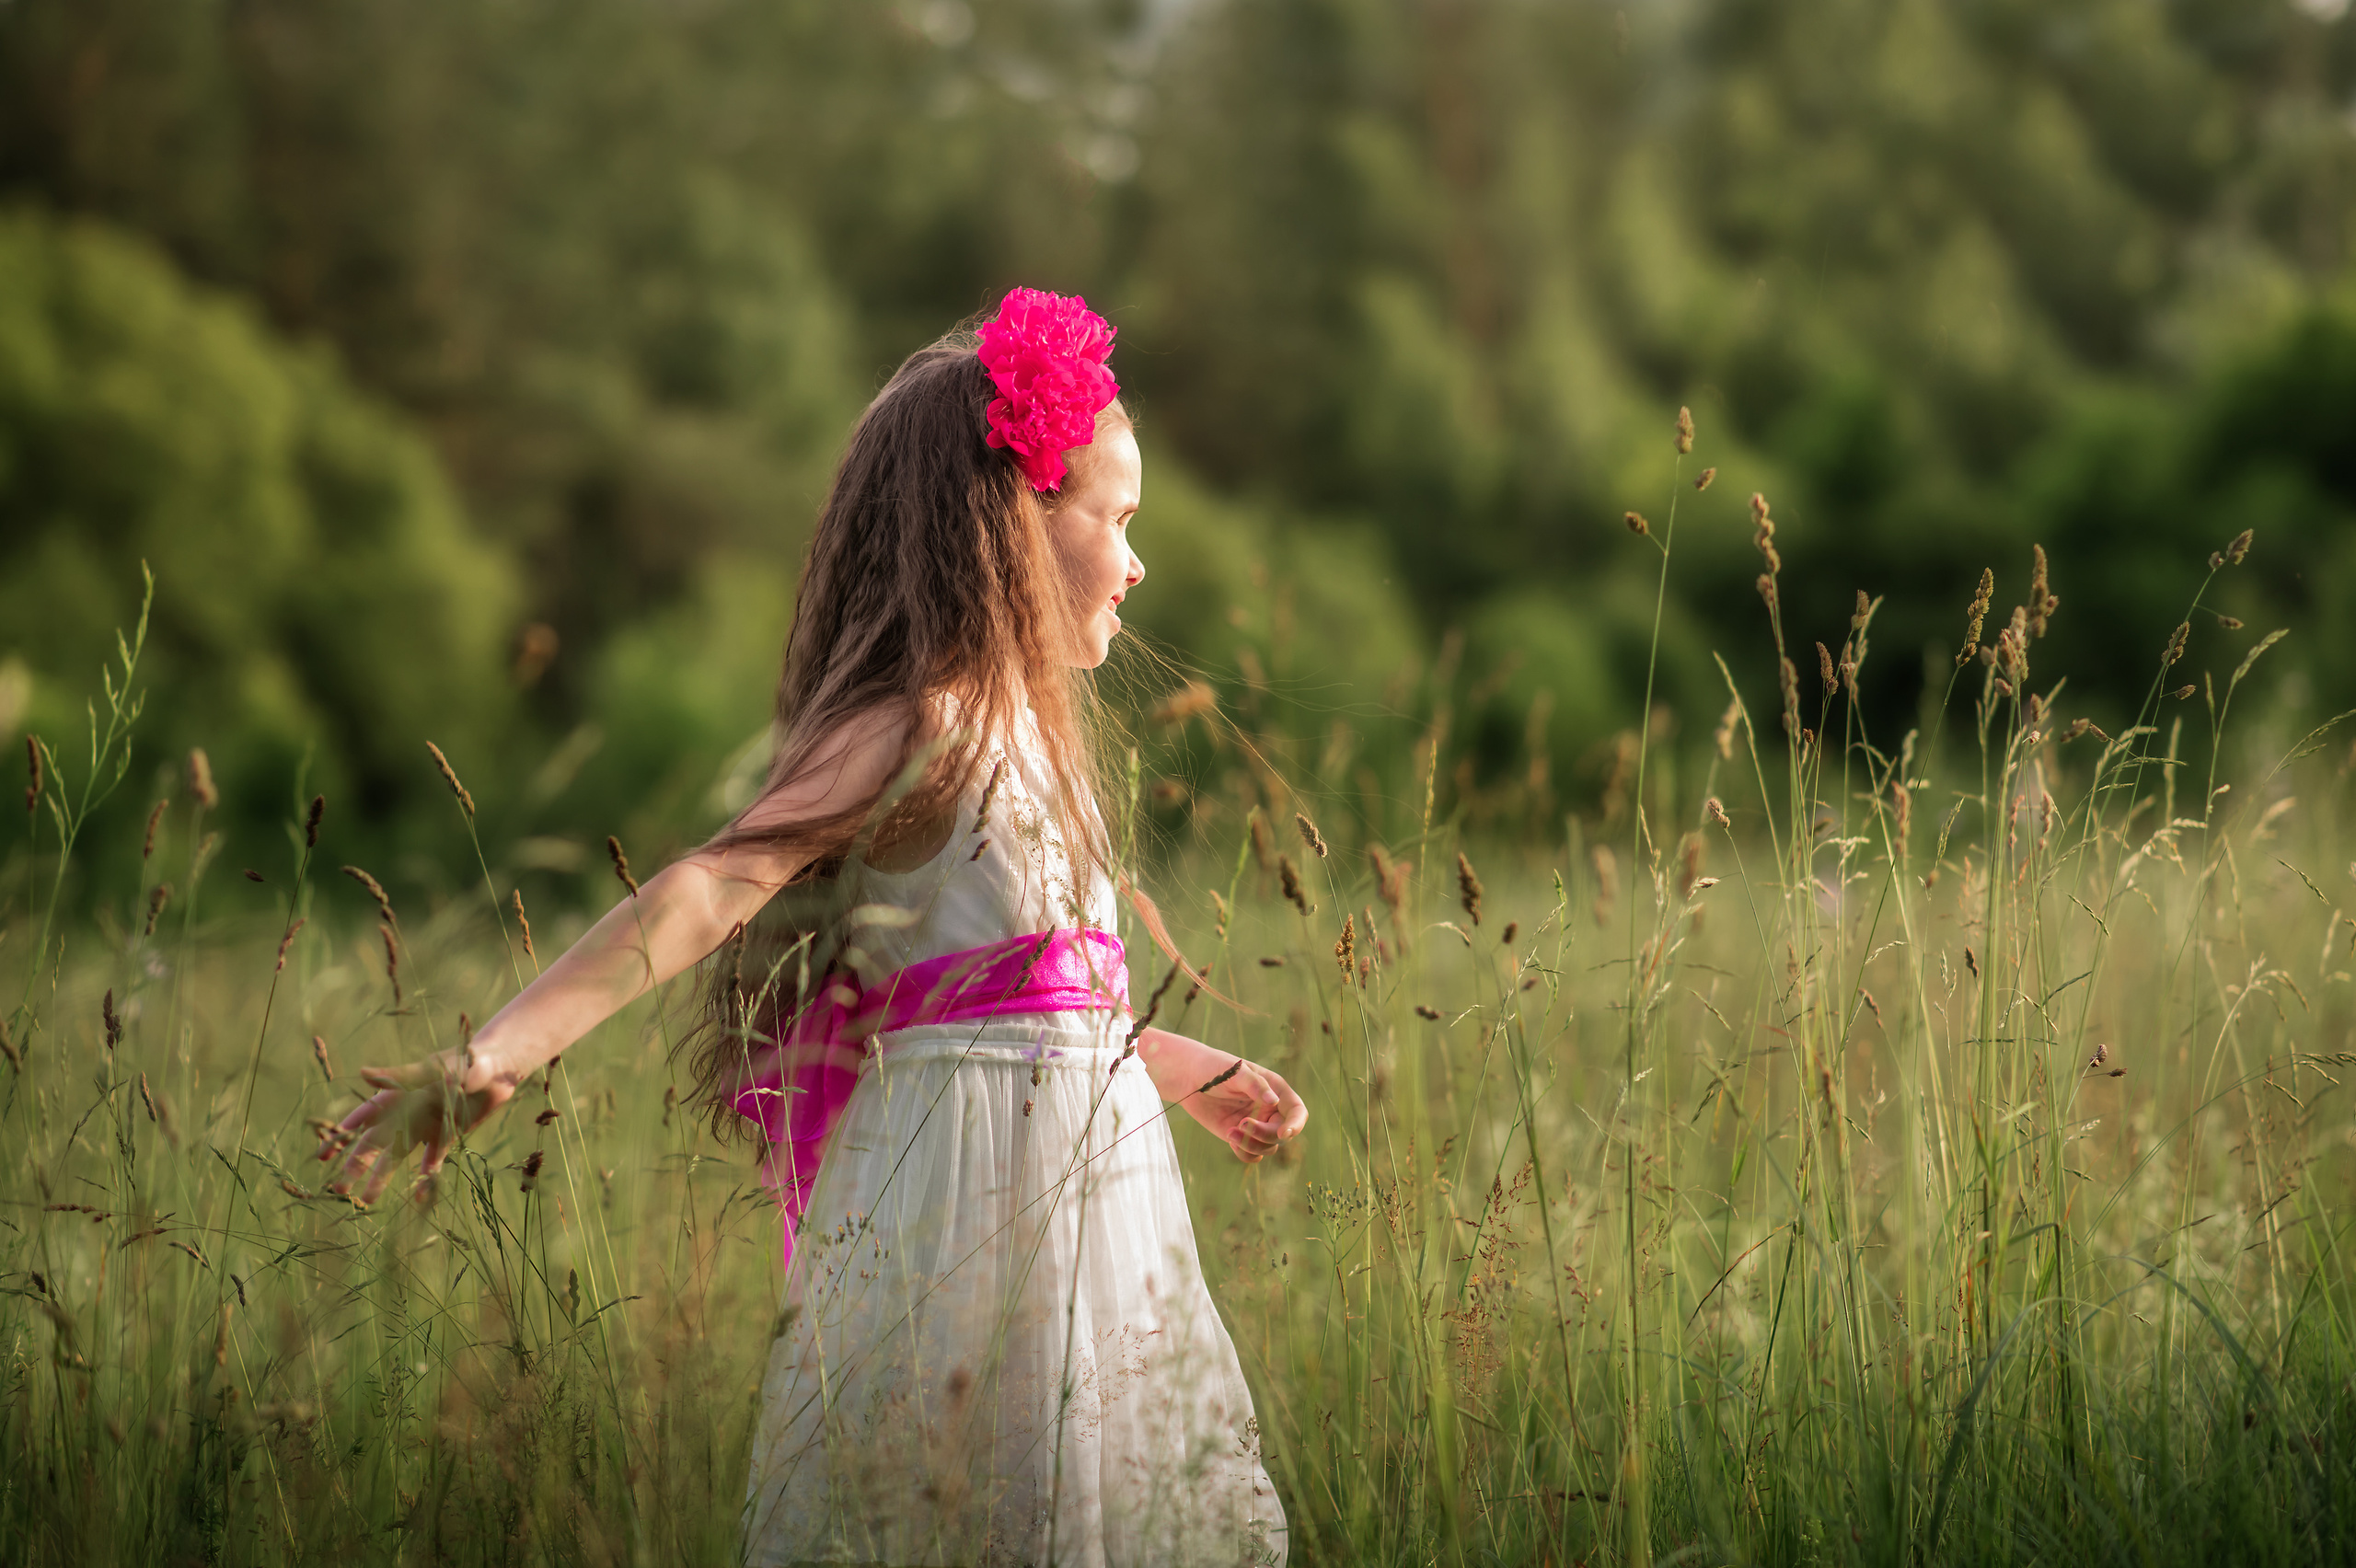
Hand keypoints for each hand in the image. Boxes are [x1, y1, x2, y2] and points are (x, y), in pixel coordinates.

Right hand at [314, 1045, 515, 1204]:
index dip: (343, 1133)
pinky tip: (418, 1196)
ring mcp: (426, 1125)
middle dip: (356, 1164)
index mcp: (399, 1093)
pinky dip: (425, 1176)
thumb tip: (362, 1073)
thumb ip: (401, 1075)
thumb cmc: (466, 1060)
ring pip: (398, 1154)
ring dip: (382, 1175)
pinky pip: (432, 1159)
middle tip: (339, 1188)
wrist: (499, 1068)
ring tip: (367, 1199)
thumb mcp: (434, 1068)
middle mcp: (409, 1111)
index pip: (364, 1115)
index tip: (324, 1154)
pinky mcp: (447, 1134)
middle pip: (376, 1142)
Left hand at [1138, 1029, 1307, 1162]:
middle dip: (1264, 1134)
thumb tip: (1274, 1101)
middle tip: (1241, 1124)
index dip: (1295, 1124)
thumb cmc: (1215, 1068)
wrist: (1189, 1078)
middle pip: (1281, 1133)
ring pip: (1268, 1147)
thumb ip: (1255, 1085)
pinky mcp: (1241, 1136)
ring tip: (1230, 1131)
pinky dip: (1245, 1153)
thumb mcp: (1235, 1072)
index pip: (1297, 1111)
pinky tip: (1231, 1140)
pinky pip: (1252, 1154)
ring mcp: (1256, 1124)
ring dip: (1252, 1145)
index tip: (1282, 1133)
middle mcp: (1270, 1109)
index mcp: (1276, 1090)